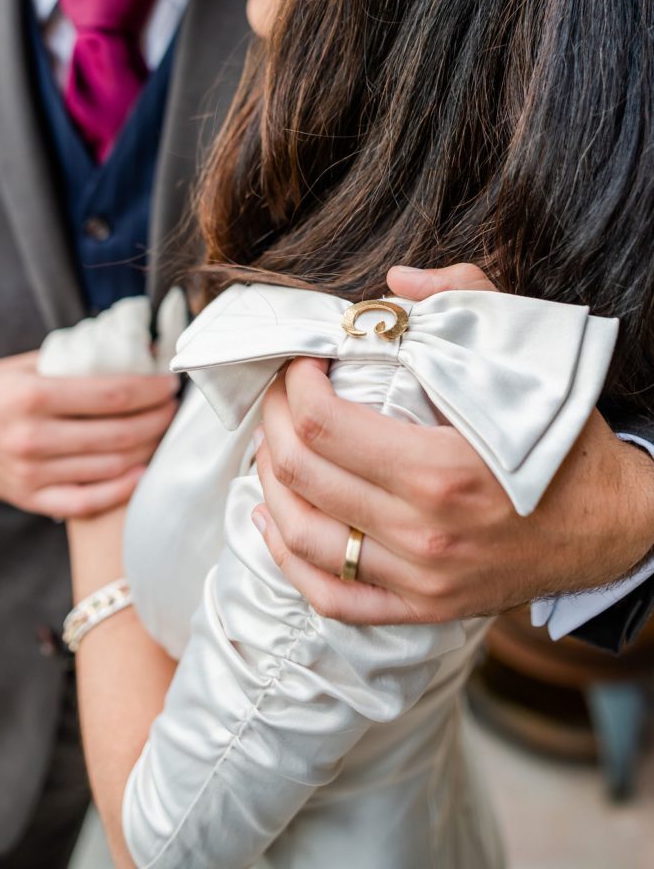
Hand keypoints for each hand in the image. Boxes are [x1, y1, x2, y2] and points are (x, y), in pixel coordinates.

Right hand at [0, 352, 178, 519]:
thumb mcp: (21, 366)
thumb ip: (71, 361)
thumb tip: (129, 352)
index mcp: (33, 396)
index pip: (113, 394)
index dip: (151, 390)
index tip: (168, 384)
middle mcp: (34, 437)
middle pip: (119, 432)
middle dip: (157, 419)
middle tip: (172, 408)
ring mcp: (32, 472)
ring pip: (110, 466)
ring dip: (147, 449)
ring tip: (161, 433)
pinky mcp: (30, 498)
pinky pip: (86, 501)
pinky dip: (120, 489)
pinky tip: (140, 473)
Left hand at [253, 264, 653, 623]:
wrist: (615, 524)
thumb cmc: (566, 441)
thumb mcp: (529, 356)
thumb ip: (466, 299)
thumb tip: (396, 280)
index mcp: (441, 468)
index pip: (323, 422)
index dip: (294, 384)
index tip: (301, 363)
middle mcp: (422, 532)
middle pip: (302, 473)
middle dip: (274, 421)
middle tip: (280, 394)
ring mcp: (420, 578)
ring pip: (303, 537)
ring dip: (271, 484)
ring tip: (274, 447)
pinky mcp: (424, 606)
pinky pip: (334, 597)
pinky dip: (290, 561)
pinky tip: (276, 523)